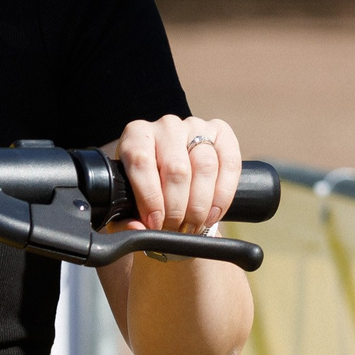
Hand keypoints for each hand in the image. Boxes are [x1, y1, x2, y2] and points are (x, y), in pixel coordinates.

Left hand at [109, 115, 242, 233]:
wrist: (170, 178)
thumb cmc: (146, 189)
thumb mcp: (128, 203)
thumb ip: (125, 220)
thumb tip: (138, 228)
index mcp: (136, 135)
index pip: (141, 161)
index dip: (150, 197)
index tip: (155, 223)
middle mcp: (166, 126)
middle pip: (176, 168)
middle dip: (177, 208)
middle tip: (175, 229)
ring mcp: (196, 126)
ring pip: (205, 167)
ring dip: (201, 205)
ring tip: (193, 225)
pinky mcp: (221, 133)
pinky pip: (229, 163)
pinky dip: (223, 195)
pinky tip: (213, 214)